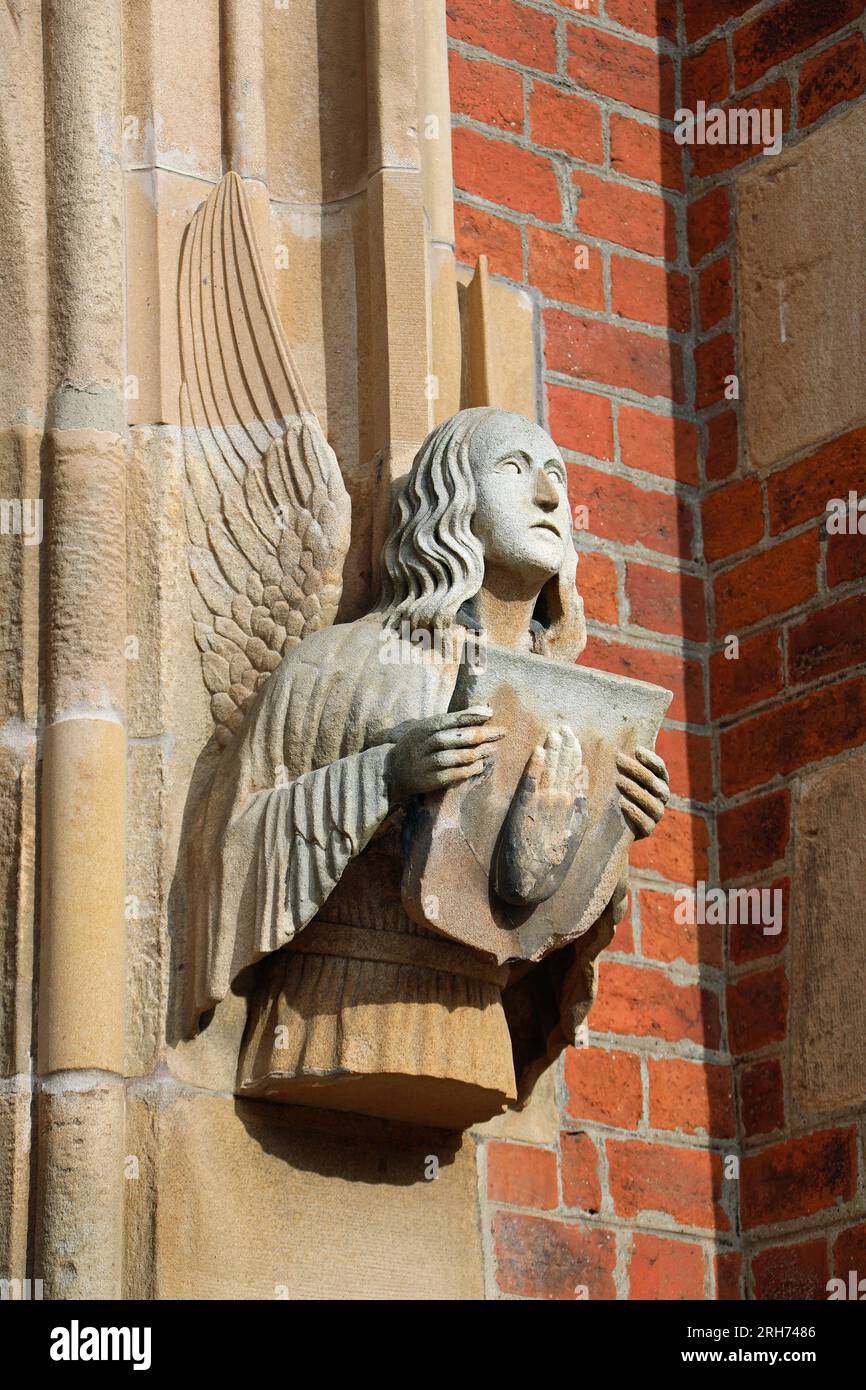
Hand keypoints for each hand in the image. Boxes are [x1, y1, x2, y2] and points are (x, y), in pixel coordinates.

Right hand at [384, 705, 503, 804]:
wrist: (392, 771)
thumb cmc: (418, 746)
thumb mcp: (427, 729)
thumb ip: (451, 721)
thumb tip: (484, 710)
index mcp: (423, 728)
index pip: (447, 719)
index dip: (469, 716)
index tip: (490, 713)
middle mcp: (423, 745)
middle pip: (451, 737)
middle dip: (477, 734)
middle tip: (500, 732)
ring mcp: (425, 763)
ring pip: (451, 757)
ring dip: (475, 753)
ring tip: (493, 749)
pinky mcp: (429, 781)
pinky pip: (450, 775)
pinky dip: (467, 770)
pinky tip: (480, 766)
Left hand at [496, 724, 586, 906]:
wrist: (532, 879)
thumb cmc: (551, 861)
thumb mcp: (573, 835)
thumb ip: (579, 810)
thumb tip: (582, 785)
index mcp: (574, 811)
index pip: (577, 776)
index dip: (576, 756)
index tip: (575, 740)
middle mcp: (562, 805)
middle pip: (565, 769)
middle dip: (566, 747)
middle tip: (565, 728)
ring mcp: (544, 806)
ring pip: (551, 771)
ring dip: (553, 751)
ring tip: (554, 734)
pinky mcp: (525, 809)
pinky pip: (532, 782)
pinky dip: (536, 766)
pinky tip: (539, 751)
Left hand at [616, 747, 668, 837]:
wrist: (609, 824)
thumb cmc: (612, 790)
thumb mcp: (617, 773)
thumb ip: (618, 758)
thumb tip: (597, 730)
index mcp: (658, 780)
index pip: (659, 767)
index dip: (650, 758)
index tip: (635, 749)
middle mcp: (661, 796)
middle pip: (654, 782)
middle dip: (637, 770)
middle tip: (619, 760)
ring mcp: (655, 813)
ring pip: (651, 801)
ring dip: (636, 790)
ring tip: (619, 781)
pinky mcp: (647, 829)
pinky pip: (645, 821)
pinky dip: (635, 811)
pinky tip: (622, 803)